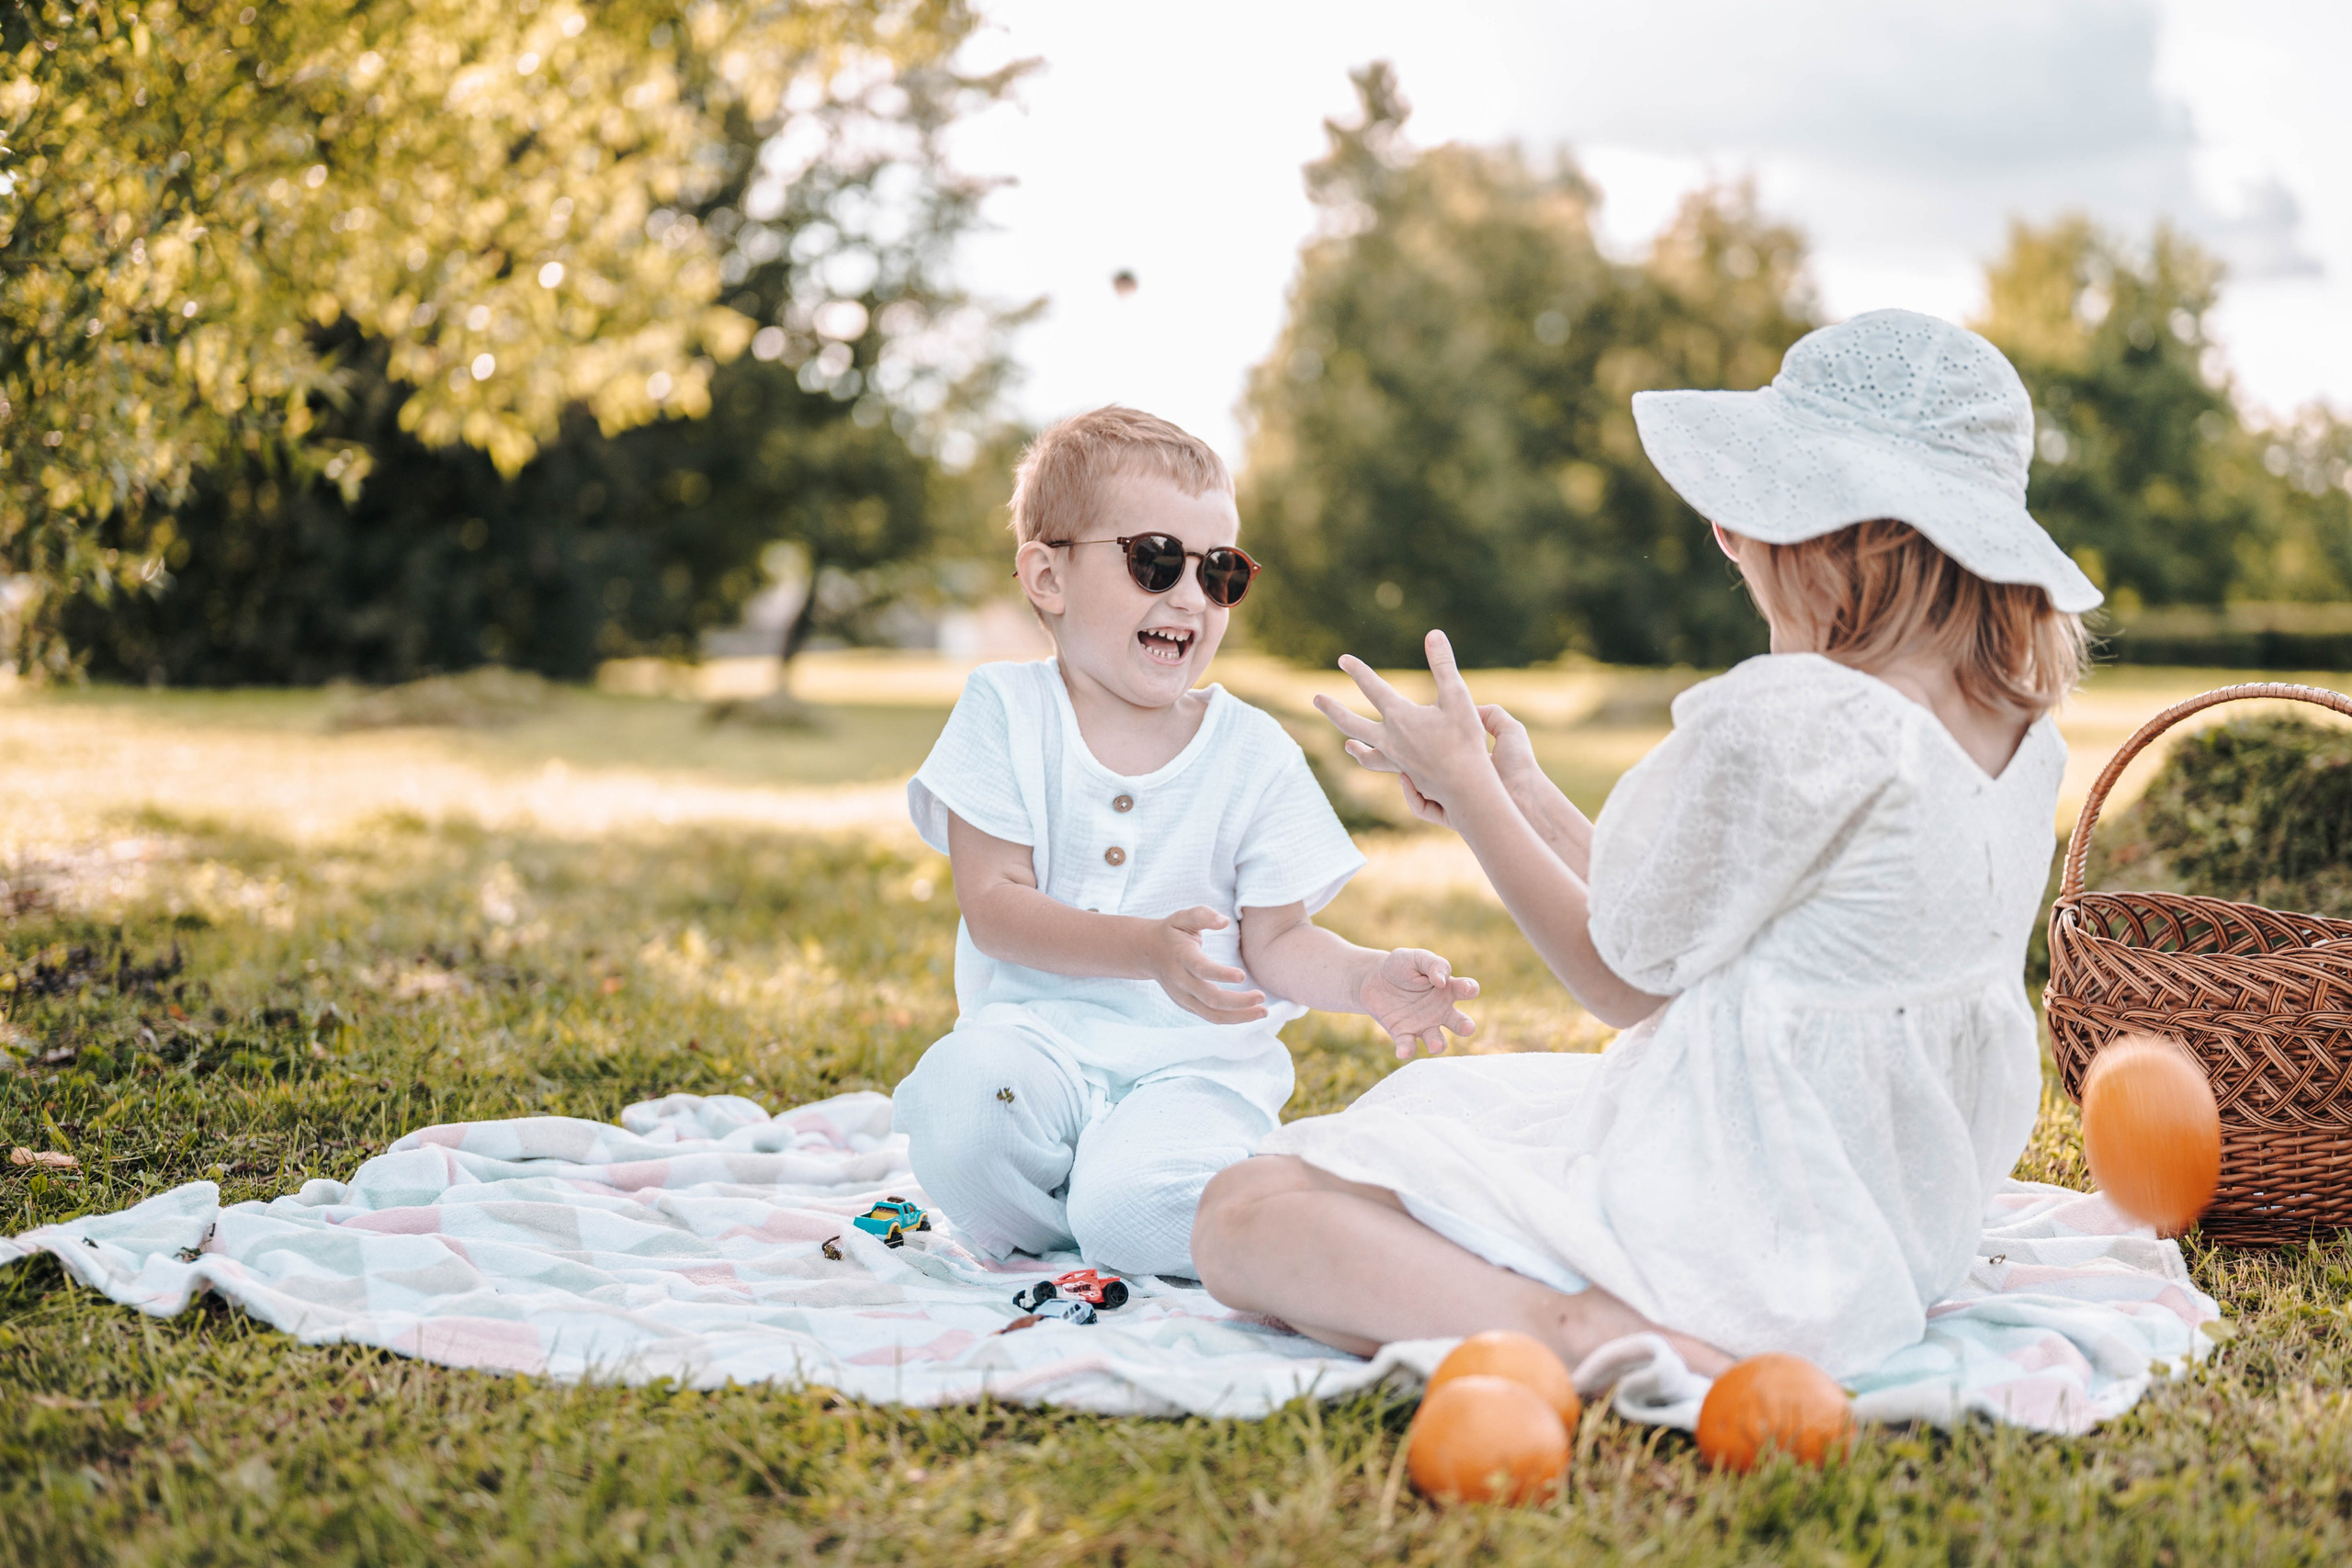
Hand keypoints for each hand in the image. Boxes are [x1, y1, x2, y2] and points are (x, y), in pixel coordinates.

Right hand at [1145, 907, 1269, 1024]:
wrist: (1146, 952)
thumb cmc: (1171, 932)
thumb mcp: (1183, 917)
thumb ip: (1203, 915)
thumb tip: (1224, 921)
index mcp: (1181, 957)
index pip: (1201, 969)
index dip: (1221, 974)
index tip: (1243, 975)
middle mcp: (1181, 981)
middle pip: (1210, 998)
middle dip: (1237, 1001)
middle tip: (1261, 996)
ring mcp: (1182, 997)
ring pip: (1211, 1014)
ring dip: (1239, 1016)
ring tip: (1263, 1012)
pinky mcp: (1187, 1005)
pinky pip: (1211, 1017)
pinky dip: (1232, 1019)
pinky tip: (1251, 1013)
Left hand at [1314, 630, 1494, 814]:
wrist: (1466, 786)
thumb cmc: (1465, 739)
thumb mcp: (1457, 696)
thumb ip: (1443, 664)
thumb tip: (1434, 633)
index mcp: (1400, 716)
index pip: (1372, 687)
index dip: (1357, 670)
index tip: (1343, 659)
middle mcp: (1389, 738)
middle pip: (1350, 721)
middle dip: (1332, 708)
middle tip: (1316, 698)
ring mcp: (1393, 758)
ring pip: (1362, 749)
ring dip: (1351, 741)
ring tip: (1345, 743)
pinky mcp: (1402, 772)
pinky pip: (1377, 765)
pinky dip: (1370, 760)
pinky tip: (1372, 758)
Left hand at [1357, 947, 1479, 1059]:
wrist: (1373, 979)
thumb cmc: (1401, 966)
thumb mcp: (1416, 958)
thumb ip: (1433, 964)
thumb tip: (1442, 981)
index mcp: (1448, 989)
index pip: (1468, 990)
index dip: (1470, 989)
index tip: (1463, 987)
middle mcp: (1440, 1011)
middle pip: (1461, 1023)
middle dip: (1465, 1026)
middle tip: (1466, 1027)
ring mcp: (1423, 1025)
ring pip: (1438, 1041)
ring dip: (1438, 1044)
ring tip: (1435, 1045)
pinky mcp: (1403, 1034)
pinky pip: (1408, 1045)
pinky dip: (1407, 1049)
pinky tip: (1403, 1051)